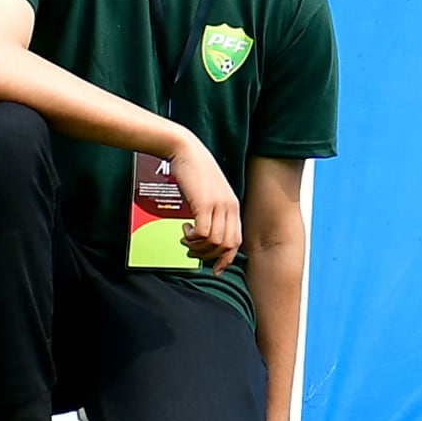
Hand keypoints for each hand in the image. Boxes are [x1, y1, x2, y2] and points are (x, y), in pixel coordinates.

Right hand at [172, 136, 243, 269]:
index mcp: (233, 206)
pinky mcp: (204, 203)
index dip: (226, 258)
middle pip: (227, 245)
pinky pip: (204, 233)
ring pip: (216, 242)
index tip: (214, 269)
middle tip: (191, 250)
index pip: (236, 241)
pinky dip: (193, 238)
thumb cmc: (194, 172)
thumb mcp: (208, 194)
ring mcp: (219, 205)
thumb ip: (211, 211)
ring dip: (198, 247)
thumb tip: (204, 233)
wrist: (186, 150)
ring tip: (186, 239)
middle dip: (208, 255)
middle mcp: (230, 207)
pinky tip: (185, 229)